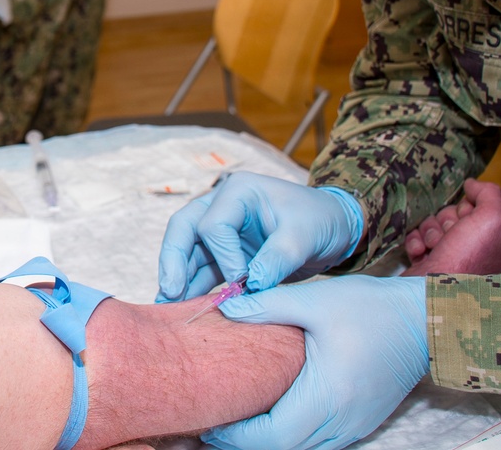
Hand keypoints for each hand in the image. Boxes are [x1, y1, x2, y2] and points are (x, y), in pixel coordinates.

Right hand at [157, 173, 363, 301]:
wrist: (334, 229)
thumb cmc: (320, 220)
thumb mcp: (305, 236)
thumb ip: (278, 258)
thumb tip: (250, 286)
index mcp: (239, 192)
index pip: (213, 225)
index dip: (223, 257)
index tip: (243, 282)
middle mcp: (222, 207)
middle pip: (184, 230)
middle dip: (174, 262)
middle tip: (169, 292)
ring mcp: (222, 231)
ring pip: (188, 253)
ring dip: (179, 280)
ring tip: (167, 308)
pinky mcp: (226, 254)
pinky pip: (203, 269)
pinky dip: (194, 288)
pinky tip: (184, 308)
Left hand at [203, 276, 428, 449]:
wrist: (424, 319)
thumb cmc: (371, 307)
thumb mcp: (314, 300)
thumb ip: (266, 305)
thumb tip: (224, 306)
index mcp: (328, 394)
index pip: (274, 435)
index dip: (238, 436)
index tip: (213, 424)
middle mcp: (343, 419)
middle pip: (286, 449)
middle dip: (247, 444)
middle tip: (216, 428)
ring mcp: (355, 424)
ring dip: (272, 442)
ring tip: (240, 425)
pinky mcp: (362, 420)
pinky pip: (322, 442)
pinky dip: (295, 437)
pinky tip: (276, 418)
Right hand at [403, 178, 500, 275]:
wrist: (431, 293)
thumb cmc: (467, 260)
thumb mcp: (492, 219)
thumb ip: (489, 193)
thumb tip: (473, 184)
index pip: (482, 208)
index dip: (470, 210)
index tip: (468, 222)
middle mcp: (482, 254)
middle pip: (457, 215)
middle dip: (447, 221)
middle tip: (449, 237)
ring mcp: (455, 261)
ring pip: (437, 225)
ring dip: (430, 231)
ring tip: (433, 247)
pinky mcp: (431, 266)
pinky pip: (420, 240)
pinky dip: (417, 242)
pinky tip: (421, 253)